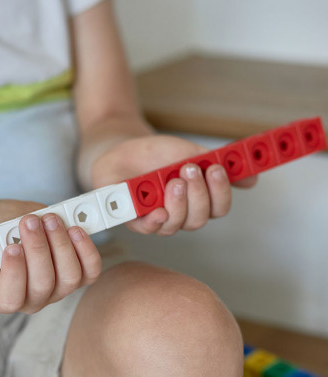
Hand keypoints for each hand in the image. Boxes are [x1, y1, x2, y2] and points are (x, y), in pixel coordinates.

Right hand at [0, 200, 101, 313]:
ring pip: (70, 277)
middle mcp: (33, 298)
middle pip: (44, 284)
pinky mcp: (78, 273)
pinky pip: (90, 270)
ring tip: (49, 219)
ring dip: (62, 245)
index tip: (11, 246)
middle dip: (39, 249)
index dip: (14, 274)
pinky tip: (75, 228)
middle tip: (30, 221)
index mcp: (2, 297)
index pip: (12, 298)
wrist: (5, 223)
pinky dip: (87, 250)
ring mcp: (59, 288)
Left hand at [91, 134, 256, 235]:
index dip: (221, 192)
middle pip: (199, 219)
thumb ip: (216, 164)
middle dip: (198, 195)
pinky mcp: (133, 219)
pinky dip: (154, 221)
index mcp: (197, 201)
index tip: (217, 169)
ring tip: (172, 180)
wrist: (123, 148)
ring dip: (179, 204)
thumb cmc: (157, 154)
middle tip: (190, 170)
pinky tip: (158, 211)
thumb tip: (253, 178)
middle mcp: (179, 214)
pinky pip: (147, 228)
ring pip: (176, 225)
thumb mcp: (189, 153)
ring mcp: (156, 219)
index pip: (218, 208)